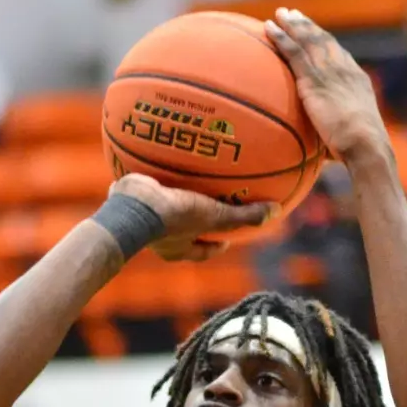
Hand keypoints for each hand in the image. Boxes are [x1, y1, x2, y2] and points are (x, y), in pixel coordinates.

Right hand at [108, 175, 271, 261]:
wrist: (131, 206)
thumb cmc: (174, 218)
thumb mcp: (215, 217)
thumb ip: (243, 216)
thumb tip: (276, 213)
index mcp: (178, 248)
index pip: (203, 251)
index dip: (216, 245)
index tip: (226, 239)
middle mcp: (160, 237)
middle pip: (183, 231)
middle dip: (194, 220)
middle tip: (207, 207)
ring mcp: (142, 218)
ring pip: (163, 208)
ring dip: (173, 196)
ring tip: (184, 178)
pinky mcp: (130, 199)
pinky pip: (145, 185)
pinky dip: (153, 173)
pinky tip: (160, 155)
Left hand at [264, 8, 386, 167]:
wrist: (366, 144)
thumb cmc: (360, 151)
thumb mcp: (351, 137)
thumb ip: (337, 135)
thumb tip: (328, 152)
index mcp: (357, 80)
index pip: (339, 55)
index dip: (325, 41)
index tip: (314, 32)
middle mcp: (345, 70)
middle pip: (323, 41)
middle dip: (308, 26)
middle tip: (293, 14)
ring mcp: (330, 72)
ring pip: (308, 41)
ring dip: (293, 25)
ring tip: (279, 14)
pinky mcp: (314, 79)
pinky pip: (294, 52)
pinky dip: (281, 38)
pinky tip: (269, 29)